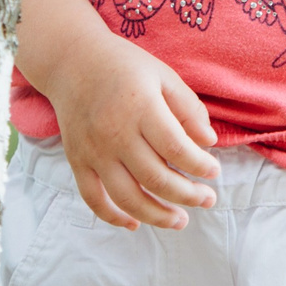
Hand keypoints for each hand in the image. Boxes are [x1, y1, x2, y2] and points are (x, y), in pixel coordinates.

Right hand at [46, 33, 221, 230]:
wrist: (71, 61)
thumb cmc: (123, 65)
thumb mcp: (163, 75)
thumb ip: (188, 108)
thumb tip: (208, 143)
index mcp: (140, 107)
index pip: (176, 149)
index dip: (200, 166)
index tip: (214, 172)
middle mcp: (114, 133)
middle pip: (155, 179)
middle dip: (187, 195)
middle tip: (208, 199)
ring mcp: (93, 151)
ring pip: (127, 197)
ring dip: (157, 216)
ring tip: (180, 220)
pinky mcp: (77, 161)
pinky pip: (93, 198)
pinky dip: (113, 217)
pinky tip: (135, 224)